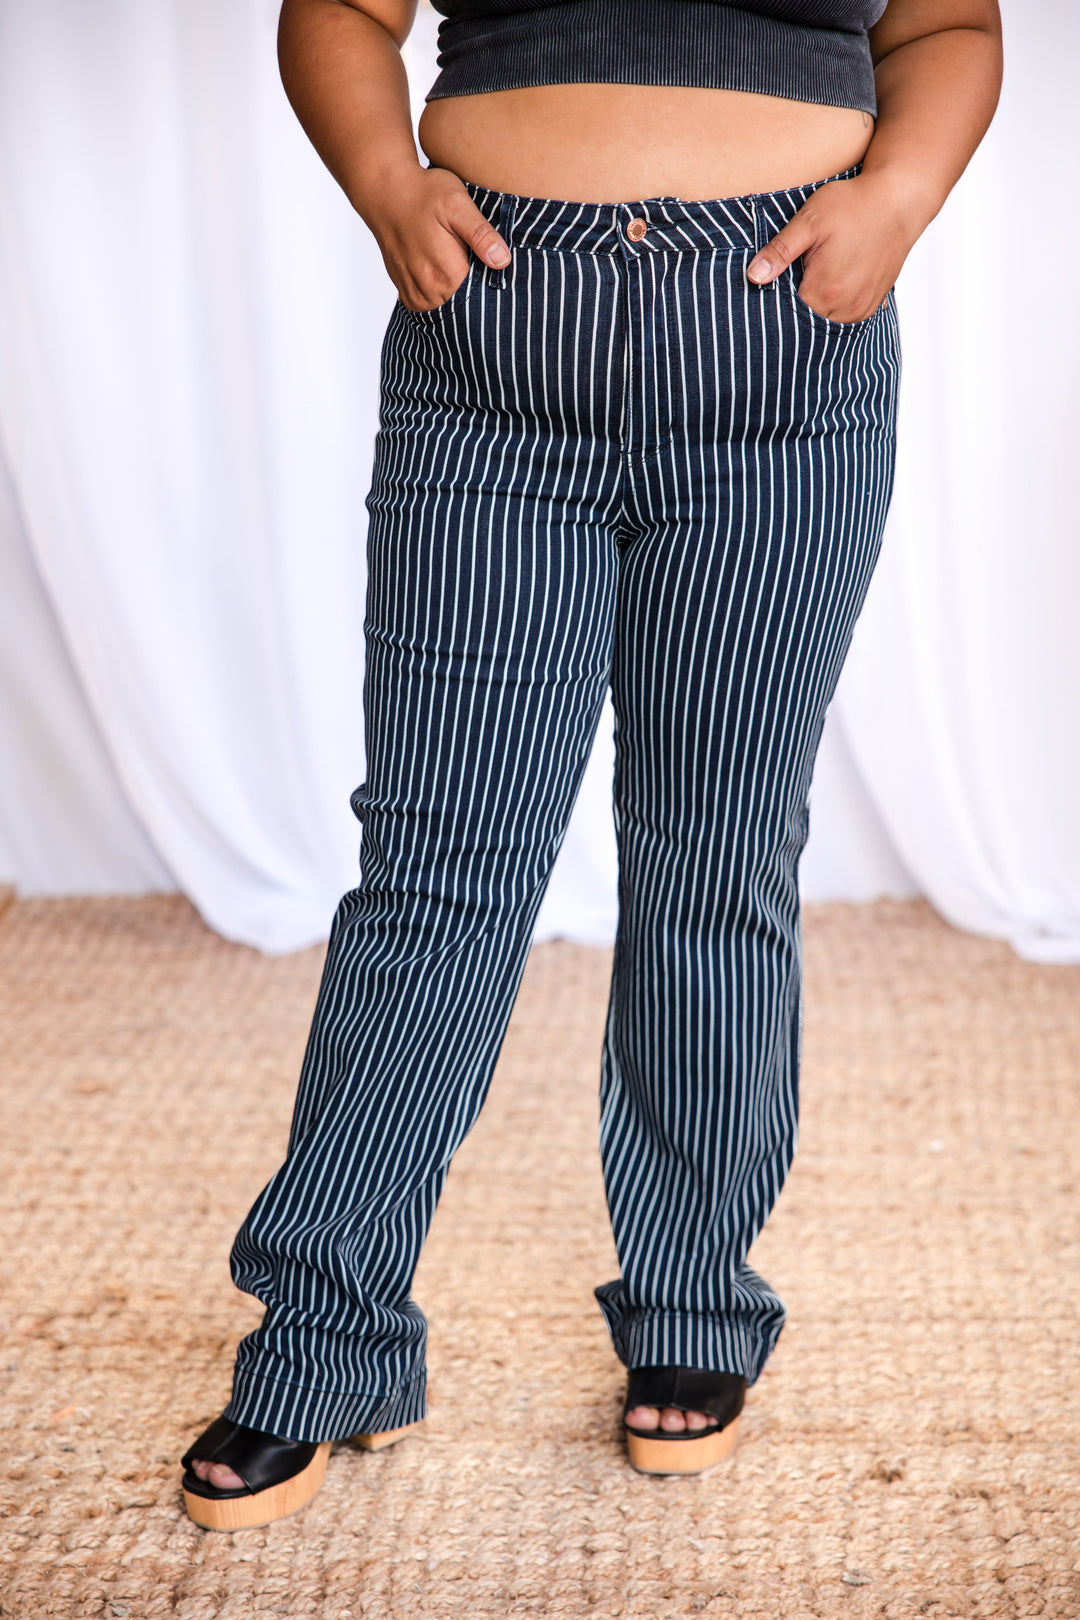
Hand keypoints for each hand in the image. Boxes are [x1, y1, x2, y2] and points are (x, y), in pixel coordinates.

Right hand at [367, 165, 510, 311]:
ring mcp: (415, 291)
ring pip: (444, 309)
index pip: (481, 299)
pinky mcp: (403, 288)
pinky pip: (424, 306)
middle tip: (474, 265)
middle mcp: (430, 288)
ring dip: (454, 298)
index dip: (493, 289)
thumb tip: (502, 260)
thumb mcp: (458, 204)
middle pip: (463, 308)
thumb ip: (481, 234)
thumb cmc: (424, 194)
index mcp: (449, 273)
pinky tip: (442, 279)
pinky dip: (436, 298)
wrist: (385, 191)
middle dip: (475, 296)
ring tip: (457, 270)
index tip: (496, 274)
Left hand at [746, 172, 916, 324]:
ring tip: (814, 286)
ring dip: (817, 311)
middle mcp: (845, 306)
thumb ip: (780, 251)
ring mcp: (862, 306)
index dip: (776, 304)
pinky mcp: (874, 302)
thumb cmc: (853, 205)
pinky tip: (830, 292)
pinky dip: (836, 311)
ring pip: (828, 323)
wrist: (898, 201)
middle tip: (792, 286)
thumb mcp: (810, 221)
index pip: (788, 315)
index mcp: (825, 290)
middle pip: (808, 321)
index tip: (771, 292)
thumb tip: (753, 276)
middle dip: (796, 309)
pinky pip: (848, 319)